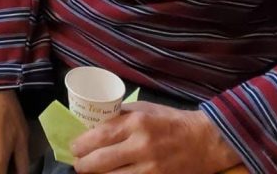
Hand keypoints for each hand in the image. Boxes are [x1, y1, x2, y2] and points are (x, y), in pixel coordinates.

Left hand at [72, 102, 240, 173]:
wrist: (203, 141)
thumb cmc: (170, 120)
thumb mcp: (143, 109)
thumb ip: (120, 116)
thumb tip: (94, 123)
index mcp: (136, 122)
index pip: (99, 136)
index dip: (81, 145)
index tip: (73, 148)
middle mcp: (141, 146)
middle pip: (101, 161)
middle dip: (84, 165)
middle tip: (78, 164)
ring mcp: (150, 169)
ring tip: (91, 172)